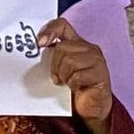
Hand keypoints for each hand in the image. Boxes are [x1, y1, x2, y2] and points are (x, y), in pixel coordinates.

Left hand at [39, 17, 113, 133]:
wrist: (90, 107)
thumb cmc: (73, 86)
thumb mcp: (59, 68)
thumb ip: (51, 56)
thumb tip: (32, 50)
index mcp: (76, 43)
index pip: (62, 25)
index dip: (49, 30)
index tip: (40, 43)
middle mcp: (89, 48)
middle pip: (62, 47)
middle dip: (55, 65)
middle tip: (57, 78)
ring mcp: (97, 60)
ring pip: (70, 61)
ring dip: (64, 76)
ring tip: (68, 83)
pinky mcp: (101, 74)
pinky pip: (78, 76)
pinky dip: (73, 84)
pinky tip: (77, 87)